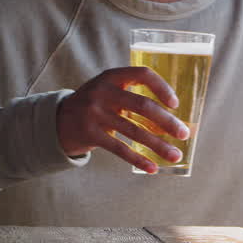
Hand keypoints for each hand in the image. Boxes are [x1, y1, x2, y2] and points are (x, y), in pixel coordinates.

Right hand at [56, 67, 189, 173]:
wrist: (57, 121)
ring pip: (134, 131)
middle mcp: (103, 92)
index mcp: (112, 76)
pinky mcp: (90, 134)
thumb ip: (132, 96)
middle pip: (142, 106)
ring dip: (158, 145)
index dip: (161, 87)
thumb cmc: (95, 105)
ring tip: (176, 156)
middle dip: (167, 121)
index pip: (142, 74)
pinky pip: (120, 149)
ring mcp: (95, 113)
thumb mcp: (108, 90)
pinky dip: (138, 159)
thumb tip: (172, 118)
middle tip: (184, 134)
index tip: (175, 104)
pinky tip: (153, 168)